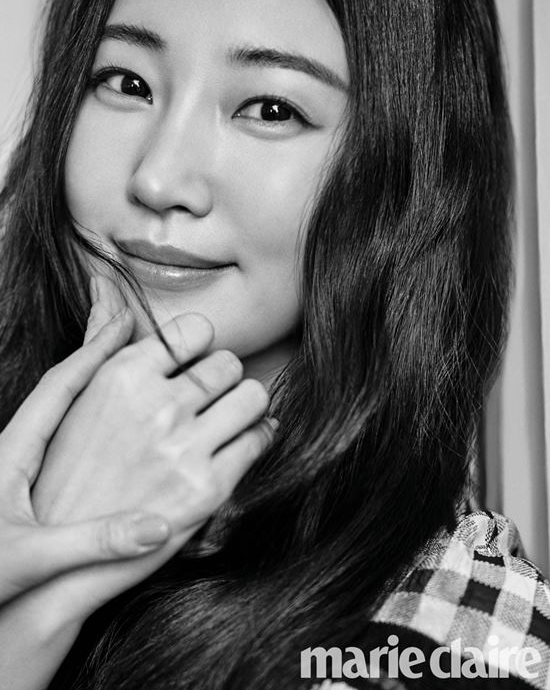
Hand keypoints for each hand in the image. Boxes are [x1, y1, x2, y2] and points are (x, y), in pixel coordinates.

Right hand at [31, 276, 273, 621]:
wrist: (63, 554)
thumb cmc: (67, 469)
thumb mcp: (73, 398)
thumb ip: (100, 339)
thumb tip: (104, 284)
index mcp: (121, 378)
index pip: (194, 330)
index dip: (198, 346)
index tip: (193, 362)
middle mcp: (156, 408)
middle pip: (228, 363)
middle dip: (223, 377)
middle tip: (211, 396)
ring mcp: (184, 450)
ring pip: (253, 396)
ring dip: (247, 403)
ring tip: (231, 416)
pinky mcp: (209, 490)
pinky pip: (259, 440)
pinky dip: (258, 436)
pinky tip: (243, 441)